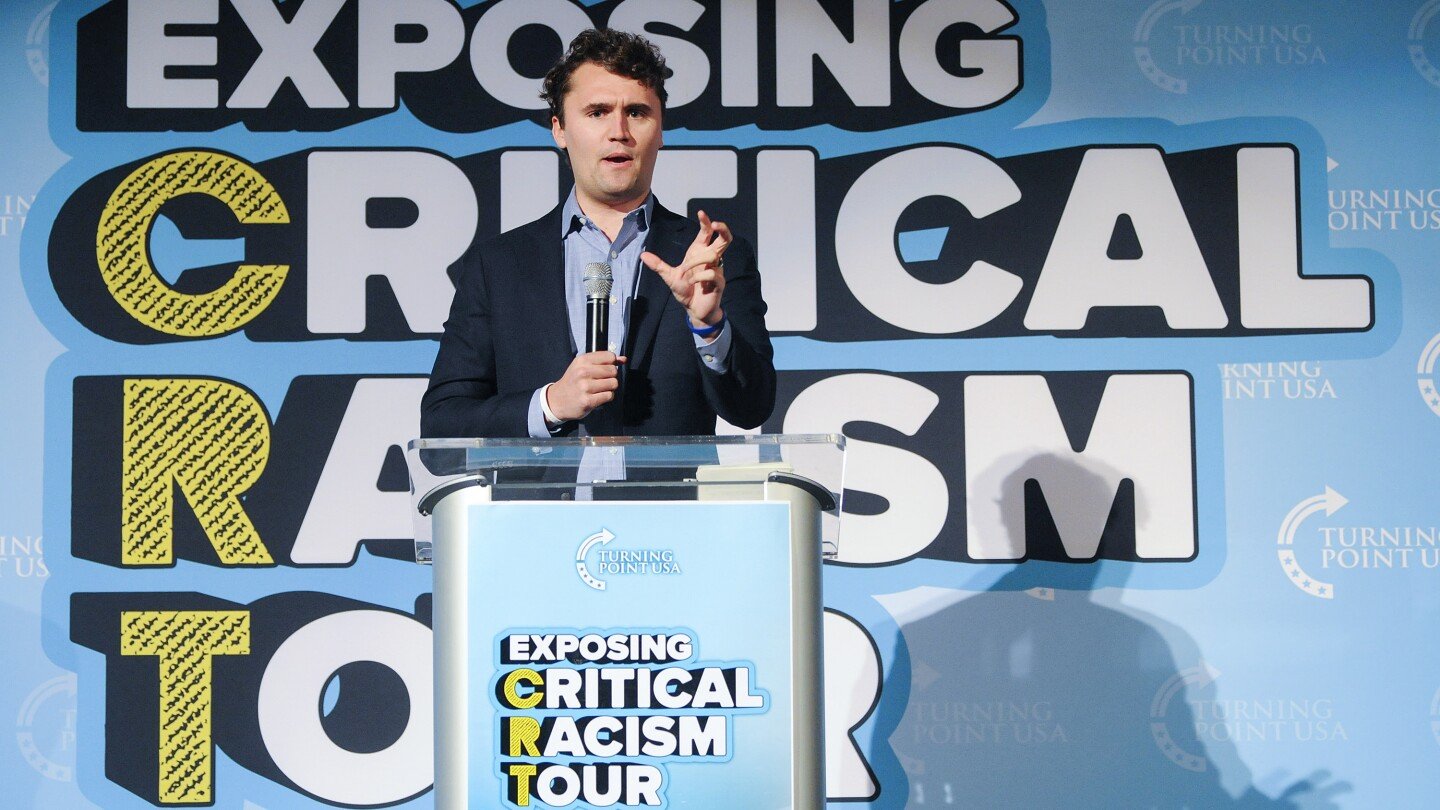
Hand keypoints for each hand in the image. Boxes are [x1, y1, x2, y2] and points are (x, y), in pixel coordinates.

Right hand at [546, 351, 625, 421]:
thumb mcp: (583, 366)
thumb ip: (603, 361)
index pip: (609, 356)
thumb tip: (623, 359)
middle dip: (611, 377)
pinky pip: (609, 396)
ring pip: (613, 384)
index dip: (612, 363)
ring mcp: (585, 387)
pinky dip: (606, 397)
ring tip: (599, 389)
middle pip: (613, 371)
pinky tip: (597, 396)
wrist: (557, 400)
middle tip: (601, 381)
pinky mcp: (588, 400)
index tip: (606, 368)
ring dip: (609, 388)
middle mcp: (583, 372)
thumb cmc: (573, 382)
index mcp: (582, 360)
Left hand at [641, 209, 729, 327]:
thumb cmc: (685, 291)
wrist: (693, 309)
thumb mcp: (669, 276)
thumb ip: (658, 265)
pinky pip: (712, 273)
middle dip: (723, 229)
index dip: (706, 222)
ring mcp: (717, 269)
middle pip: (724, 239)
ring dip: (696, 263)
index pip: (706, 233)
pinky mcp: (719, 282)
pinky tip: (692, 284)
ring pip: (713, 255)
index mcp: (699, 253)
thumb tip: (642, 255)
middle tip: (715, 224)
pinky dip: (699, 277)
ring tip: (687, 274)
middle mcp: (710, 259)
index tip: (701, 213)